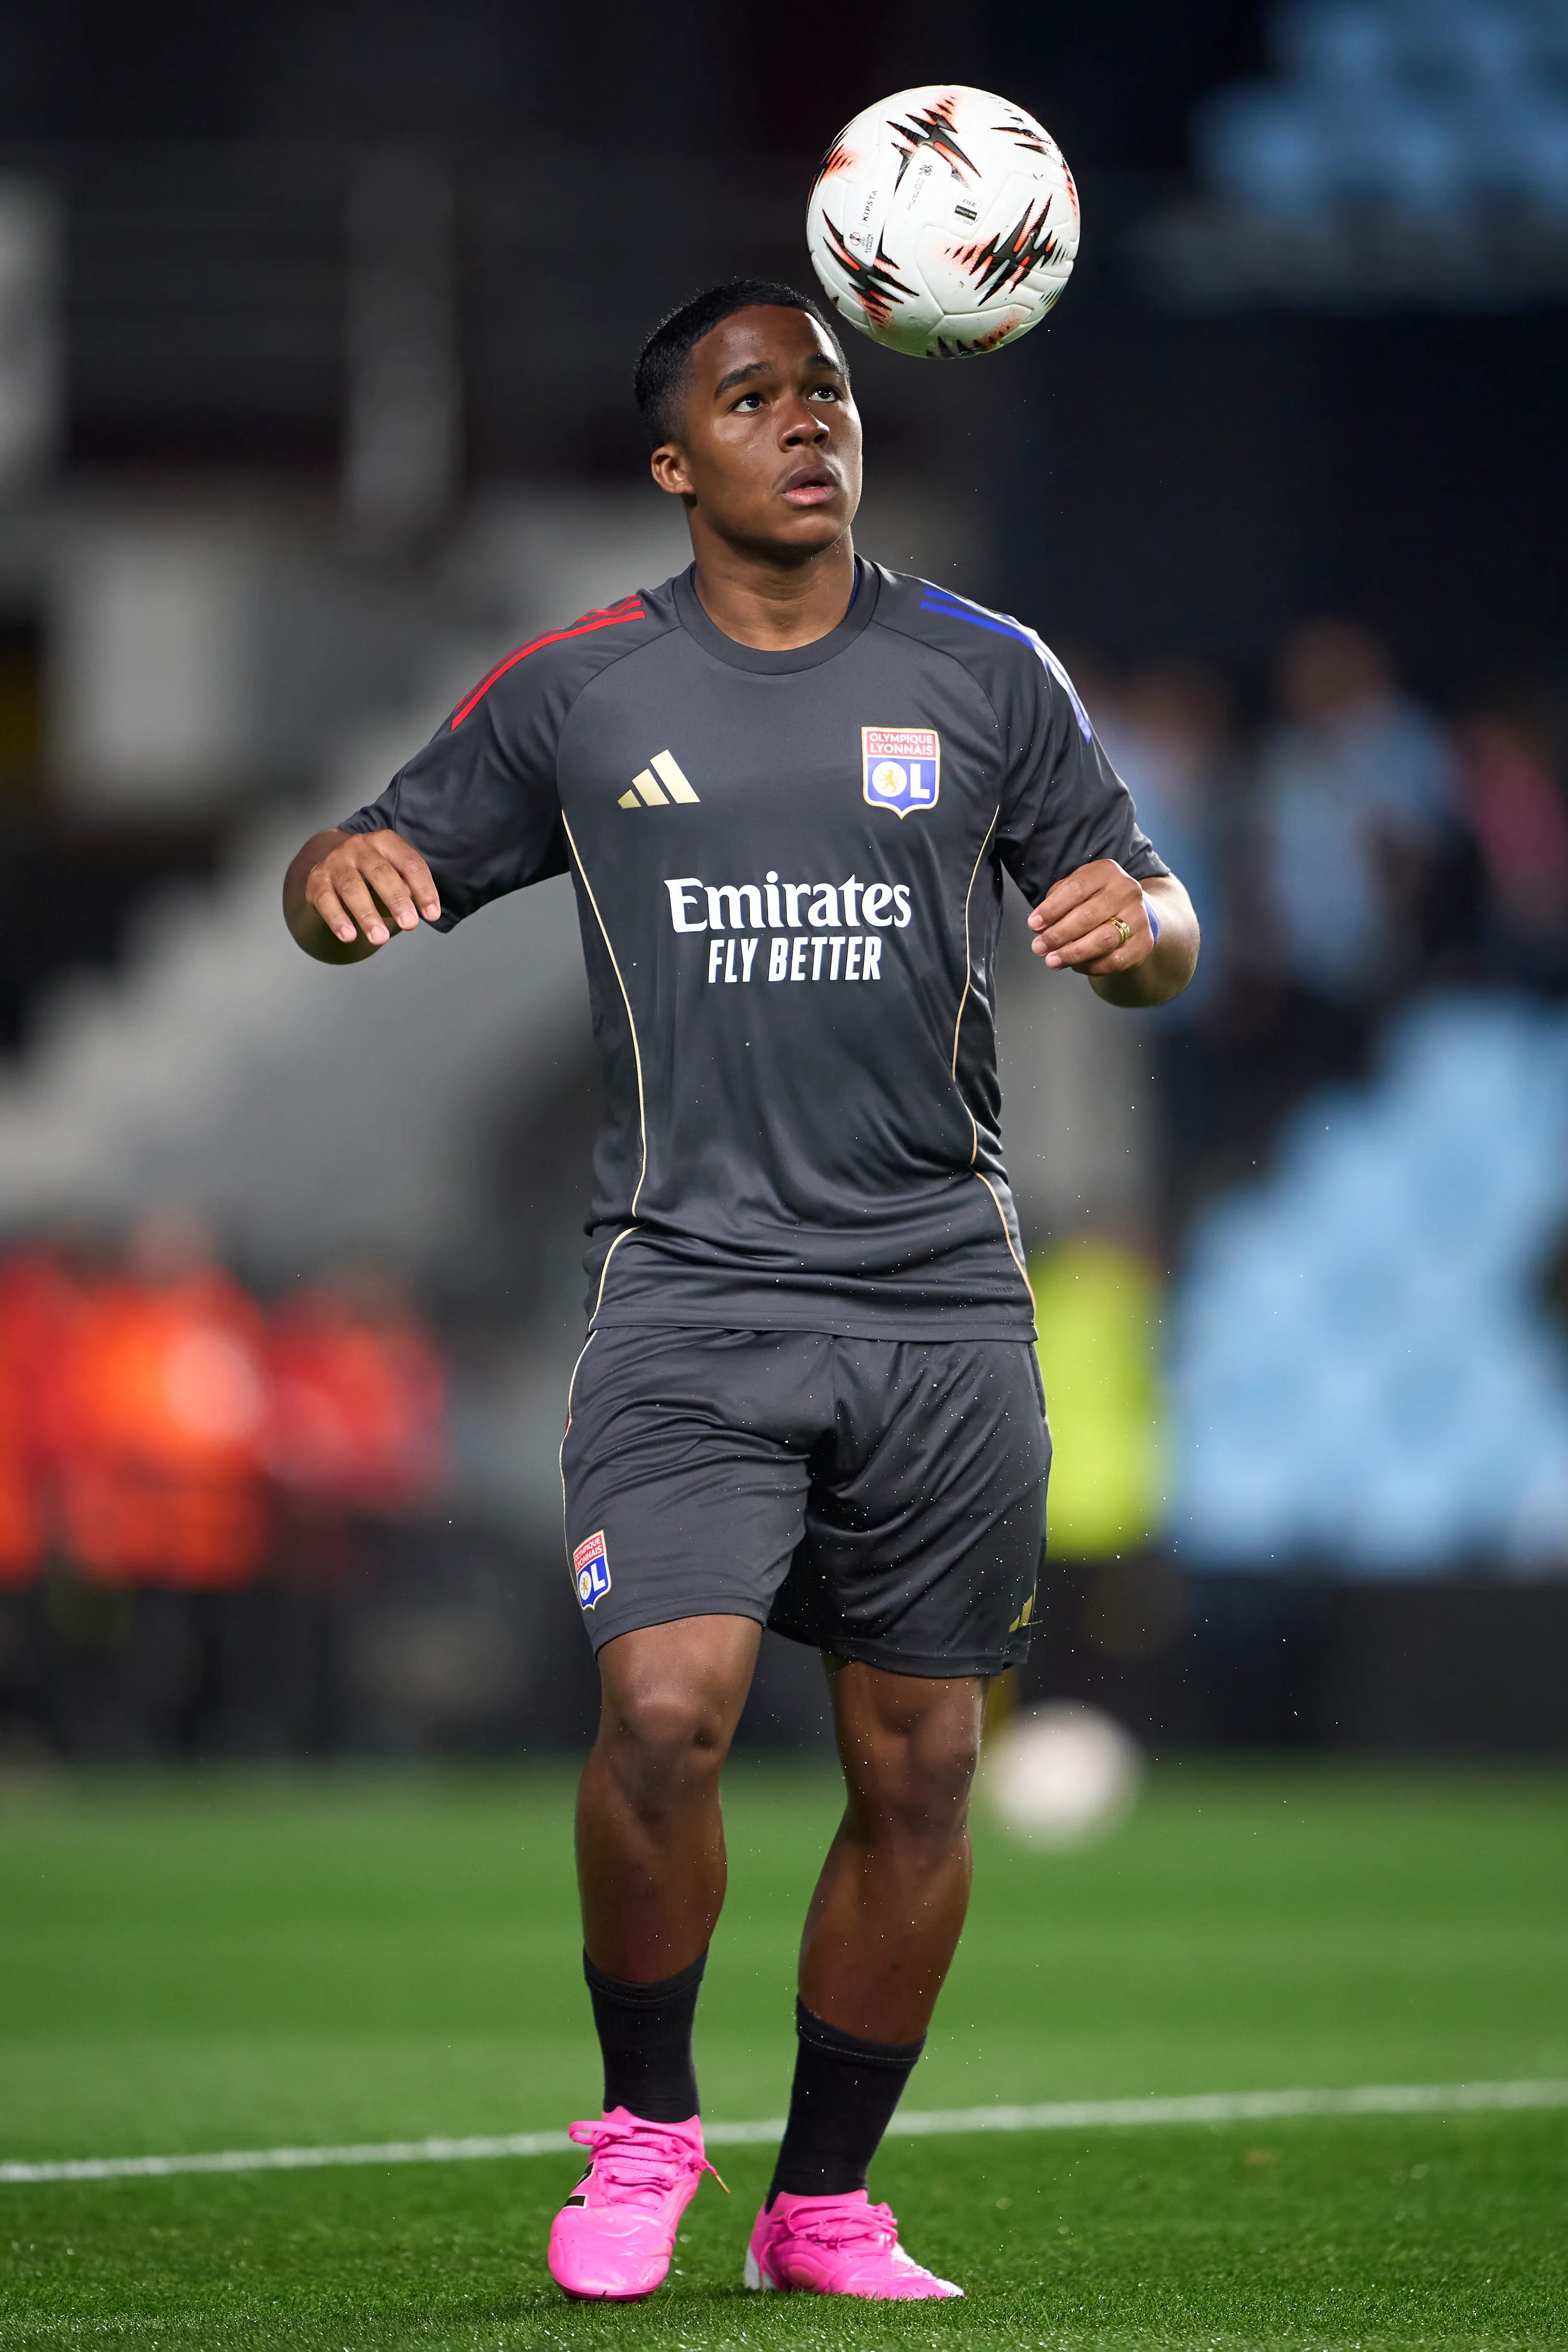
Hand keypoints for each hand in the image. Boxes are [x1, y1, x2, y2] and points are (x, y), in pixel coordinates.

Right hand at [299, 828, 440, 949]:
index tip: (432, 915)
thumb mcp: (393, 874)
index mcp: (385, 842)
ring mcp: (336, 862)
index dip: (423, 889)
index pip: (410, 863)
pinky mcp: (316, 880)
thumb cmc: (372, 874)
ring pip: (352, 887)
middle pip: (381, 873)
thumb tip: (413, 903)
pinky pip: (326, 900)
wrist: (331, 865)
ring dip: (367, 915)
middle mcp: (359, 847)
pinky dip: (337, 919)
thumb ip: (406, 886)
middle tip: (409, 925)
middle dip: (396, 900)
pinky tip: (349, 936)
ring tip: (380, 938)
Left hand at [1028, 860, 1153, 975]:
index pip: (1076, 888)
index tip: (1033, 924)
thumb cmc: (1094, 900)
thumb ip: (1056, 901)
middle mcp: (1127, 890)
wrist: (1132, 913)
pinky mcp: (1144, 942)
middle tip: (1039, 947)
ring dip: (1073, 953)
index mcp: (1106, 871)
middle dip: (1058, 934)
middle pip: (1088, 915)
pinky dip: (1092, 966)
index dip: (1052, 908)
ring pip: (1103, 940)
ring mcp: (1139, 916)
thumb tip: (1040, 927)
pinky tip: (1076, 965)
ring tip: (1052, 961)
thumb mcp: (1076, 890)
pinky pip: (1115, 960)